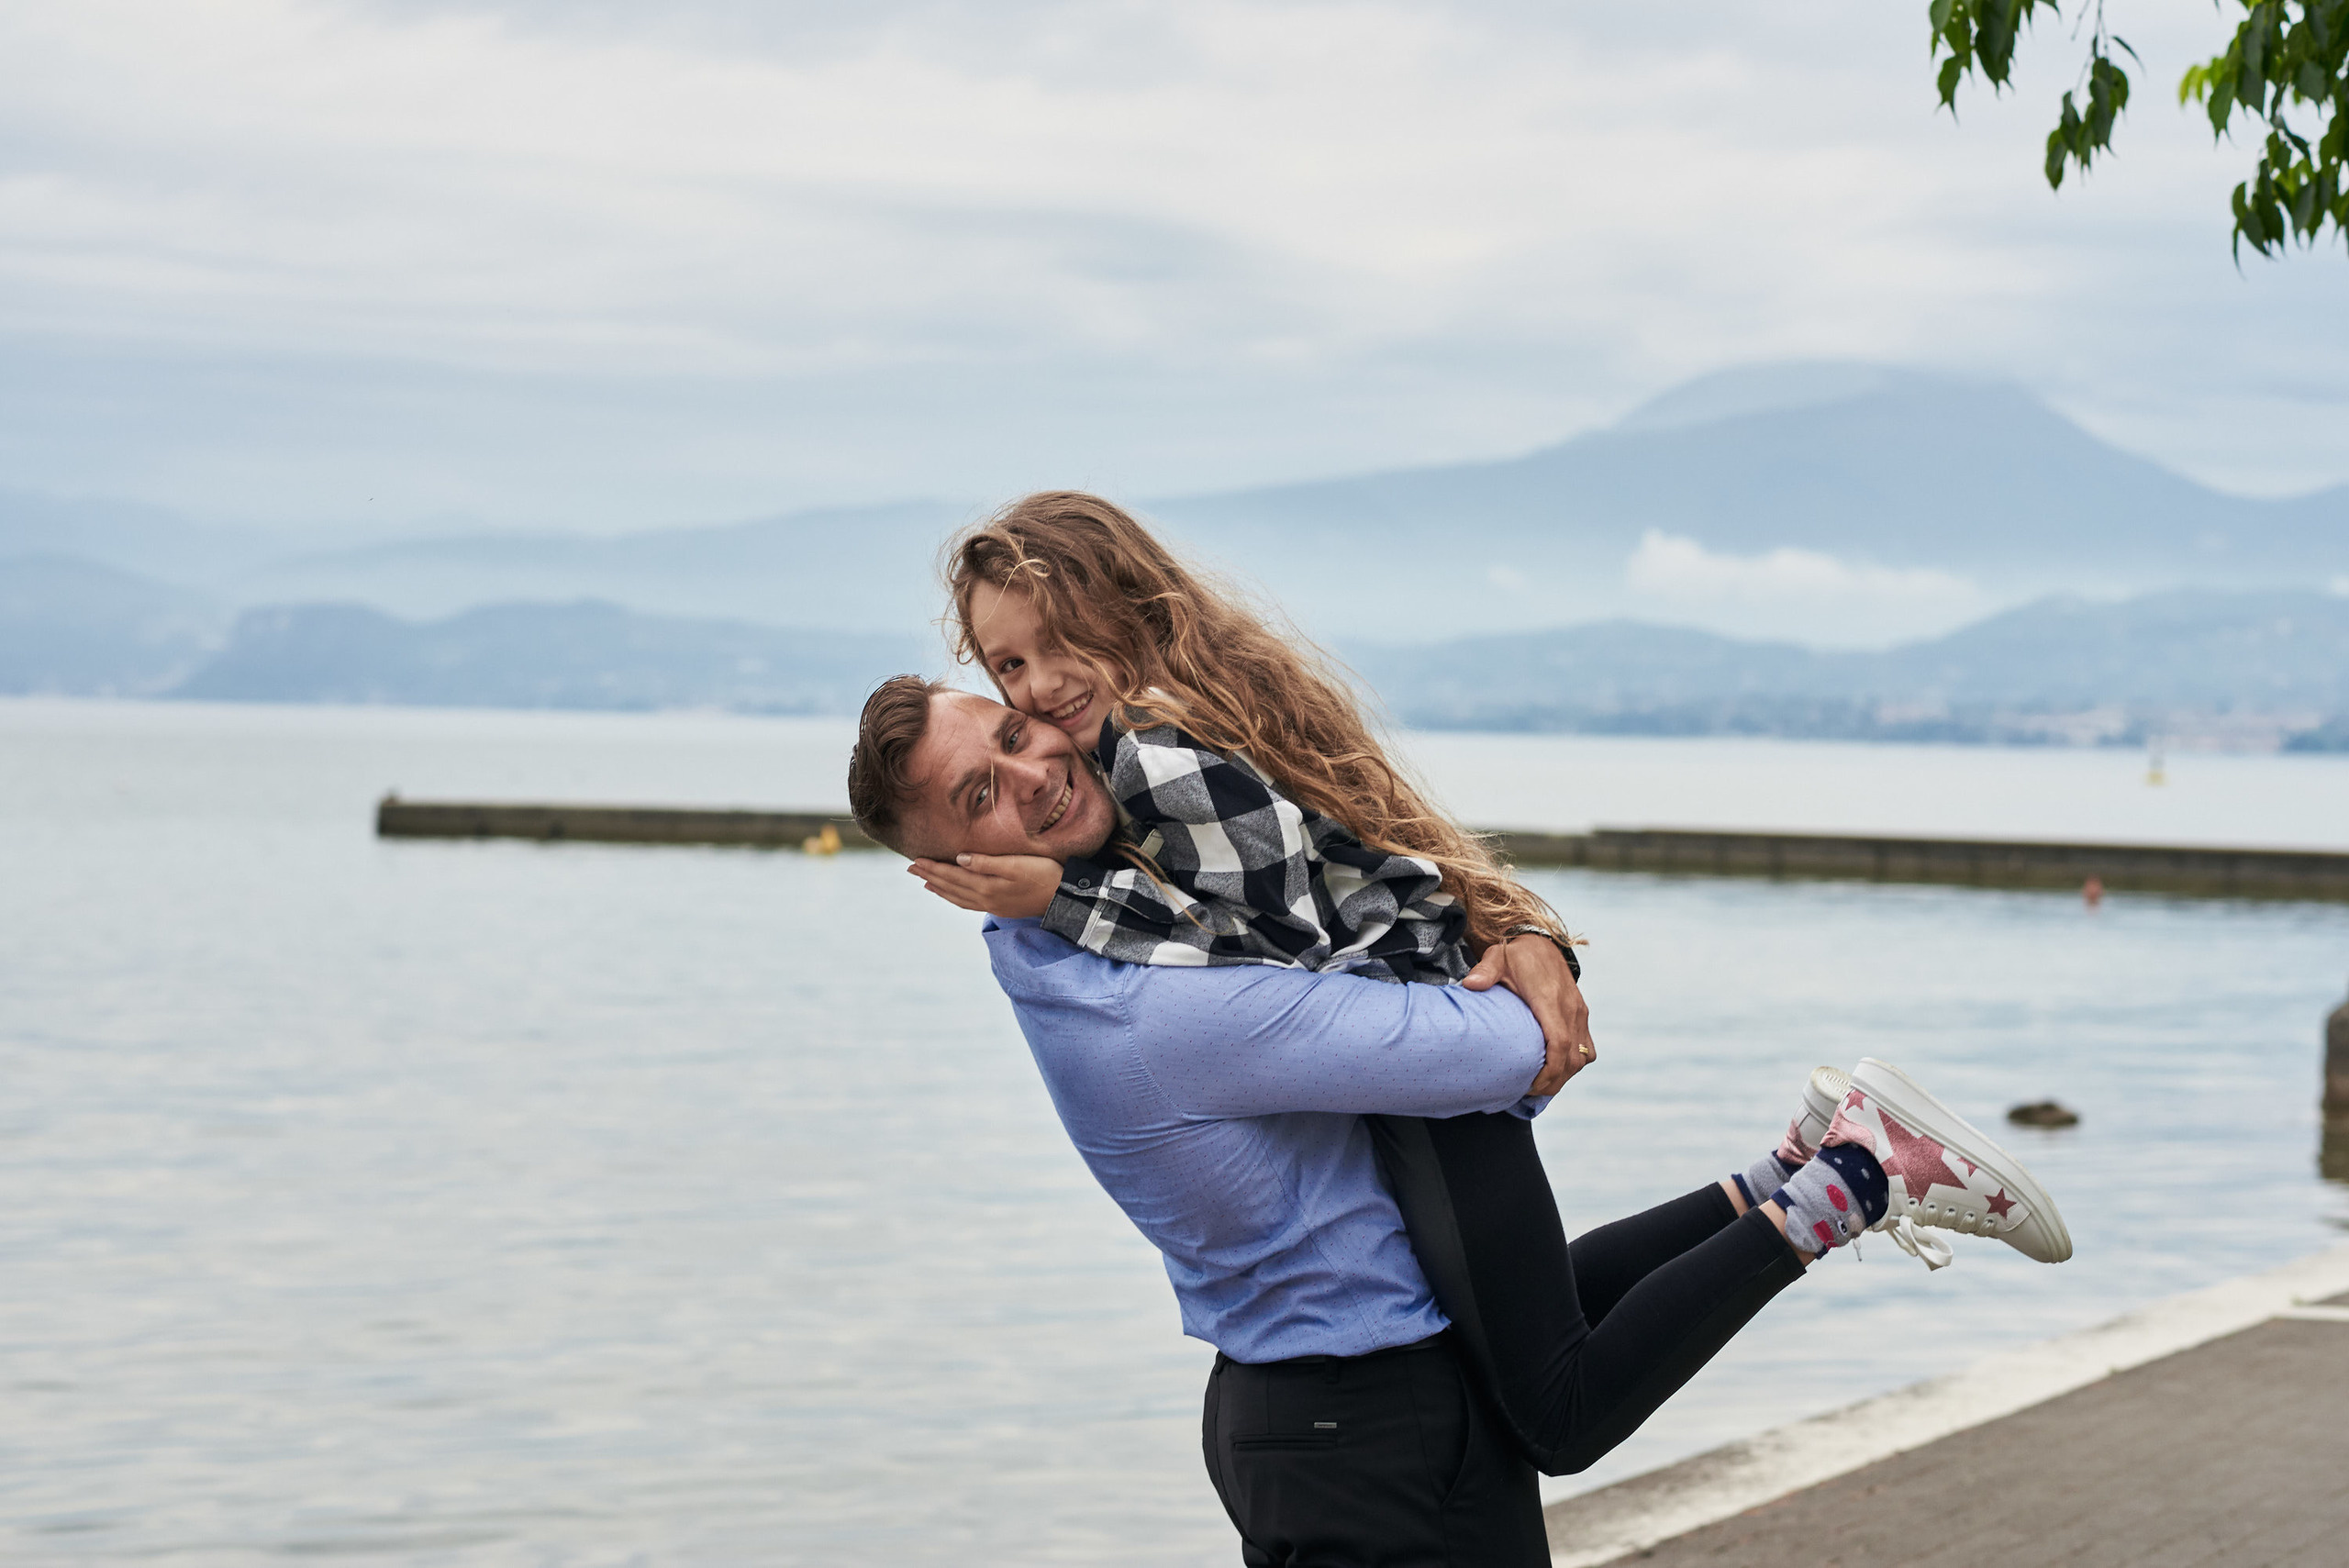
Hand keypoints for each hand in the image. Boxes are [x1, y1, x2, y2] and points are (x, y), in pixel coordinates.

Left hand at [908, 852, 1062, 917]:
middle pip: (950, 886)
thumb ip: (987, 862)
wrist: (1063, 898)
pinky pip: (968, 904)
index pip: (952, 875)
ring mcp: (992, 905)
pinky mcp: (1000, 907)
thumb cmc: (1044, 874)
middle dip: (930, 876)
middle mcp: (985, 898)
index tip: (915, 860)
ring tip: (925, 882)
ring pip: (957, 897)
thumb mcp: (1017, 864)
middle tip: (911, 868)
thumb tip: (959, 859)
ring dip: (939, 888)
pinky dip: (955, 898)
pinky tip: (952, 894)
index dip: (933, 867)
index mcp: (986, 886)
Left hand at [1461, 935, 1593, 1095]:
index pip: (1559, 1043)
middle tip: (1528, 1092)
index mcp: (1550, 999)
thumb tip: (1471, 985)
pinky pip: (1587, 1048)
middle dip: (1553, 1082)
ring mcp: (1579, 1012)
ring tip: (1540, 1086)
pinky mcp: (1582, 1015)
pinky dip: (1574, 1063)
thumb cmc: (1516, 954)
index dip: (1548, 1070)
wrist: (1540, 942)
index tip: (1530, 1085)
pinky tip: (1555, 1069)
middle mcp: (1570, 1008)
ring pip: (1582, 1057)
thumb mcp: (1497, 957)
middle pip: (1572, 1058)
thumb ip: (1485, 971)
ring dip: (1564, 1076)